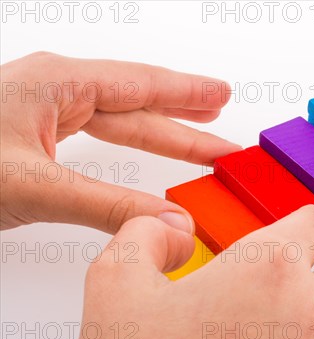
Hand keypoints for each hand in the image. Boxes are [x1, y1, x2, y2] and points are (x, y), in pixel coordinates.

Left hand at [0, 52, 240, 232]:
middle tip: (224, 135)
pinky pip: (97, 136)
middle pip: (137, 103)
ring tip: (198, 139)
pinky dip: (129, 147)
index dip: (187, 92)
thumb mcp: (33, 186)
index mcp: (58, 83)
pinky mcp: (33, 135)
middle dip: (185, 120)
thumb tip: (171, 222)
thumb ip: (107, 206)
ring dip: (161, 132)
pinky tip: (142, 149)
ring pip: (119, 119)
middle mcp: (54, 90)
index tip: (222, 95)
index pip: (141, 85)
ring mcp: (43, 111)